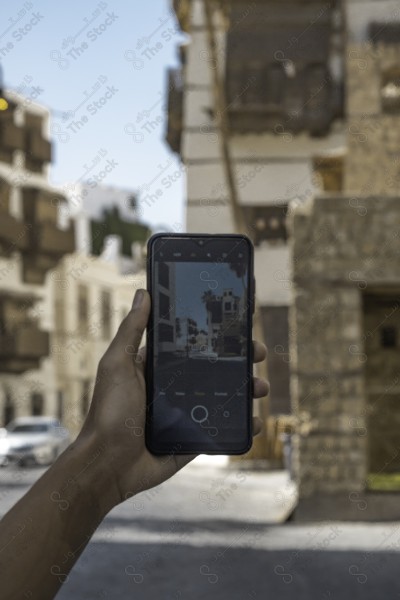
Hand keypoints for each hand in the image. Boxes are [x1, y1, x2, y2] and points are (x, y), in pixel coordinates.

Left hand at [77, 289, 269, 512]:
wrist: (109, 465)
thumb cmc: (108, 412)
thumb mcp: (117, 364)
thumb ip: (131, 330)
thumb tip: (142, 293)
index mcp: (159, 366)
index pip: (193, 342)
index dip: (216, 331)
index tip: (238, 319)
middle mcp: (175, 386)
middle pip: (216, 366)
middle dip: (241, 357)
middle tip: (258, 351)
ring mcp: (188, 411)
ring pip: (226, 394)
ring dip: (248, 388)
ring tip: (260, 386)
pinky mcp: (195, 436)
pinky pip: (224, 427)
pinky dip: (243, 424)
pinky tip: (256, 421)